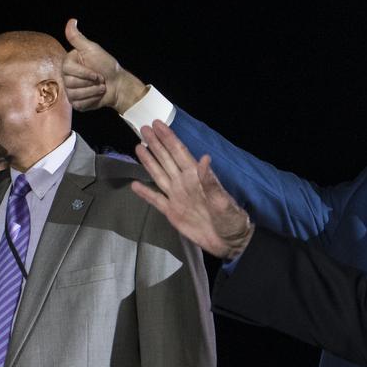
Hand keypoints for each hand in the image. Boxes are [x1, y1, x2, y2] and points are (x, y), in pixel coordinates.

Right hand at [62, 18, 148, 113]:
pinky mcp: (76, 103)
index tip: (97, 72)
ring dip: (93, 91)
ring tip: (100, 87)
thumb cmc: (107, 65)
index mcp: (69, 64)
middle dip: (90, 82)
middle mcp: (67, 78)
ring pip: (75, 94)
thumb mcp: (92, 49)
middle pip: (70, 83)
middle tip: (99, 78)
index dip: (85, 72)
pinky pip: (79, 104)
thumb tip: (71, 20)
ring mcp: (71, 91)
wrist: (118, 84)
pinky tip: (97, 95)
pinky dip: (92, 100)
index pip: (68, 70)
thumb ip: (78, 38)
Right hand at [131, 121, 253, 259]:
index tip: (157, 124)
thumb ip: (211, 181)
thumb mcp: (223, 201)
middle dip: (155, 144)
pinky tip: (135, 185)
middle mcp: (184, 183)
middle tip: (143, 128)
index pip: (179, 152)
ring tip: (138, 147)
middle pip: (166, 159)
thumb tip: (204, 158)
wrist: (229, 242)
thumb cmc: (231, 219)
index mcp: (196, 177)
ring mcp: (177, 197)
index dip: (168, 138)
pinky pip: (155, 200)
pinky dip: (145, 193)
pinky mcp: (172, 212)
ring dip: (149, 161)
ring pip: (159, 175)